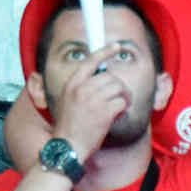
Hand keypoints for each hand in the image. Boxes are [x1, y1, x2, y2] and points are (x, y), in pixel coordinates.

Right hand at [48, 44, 135, 158]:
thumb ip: (81, 87)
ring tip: (120, 105)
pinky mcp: (105, 112)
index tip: (116, 46)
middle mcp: (82, 89)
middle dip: (118, 85)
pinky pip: (122, 103)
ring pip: (119, 88)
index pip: (91, 61)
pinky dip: (123, 108)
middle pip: (110, 76)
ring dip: (123, 96)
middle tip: (119, 95)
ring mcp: (94, 100)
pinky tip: (118, 114)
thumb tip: (100, 78)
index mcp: (72, 84)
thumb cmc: (68, 125)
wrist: (68, 145)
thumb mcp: (67, 100)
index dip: (105, 51)